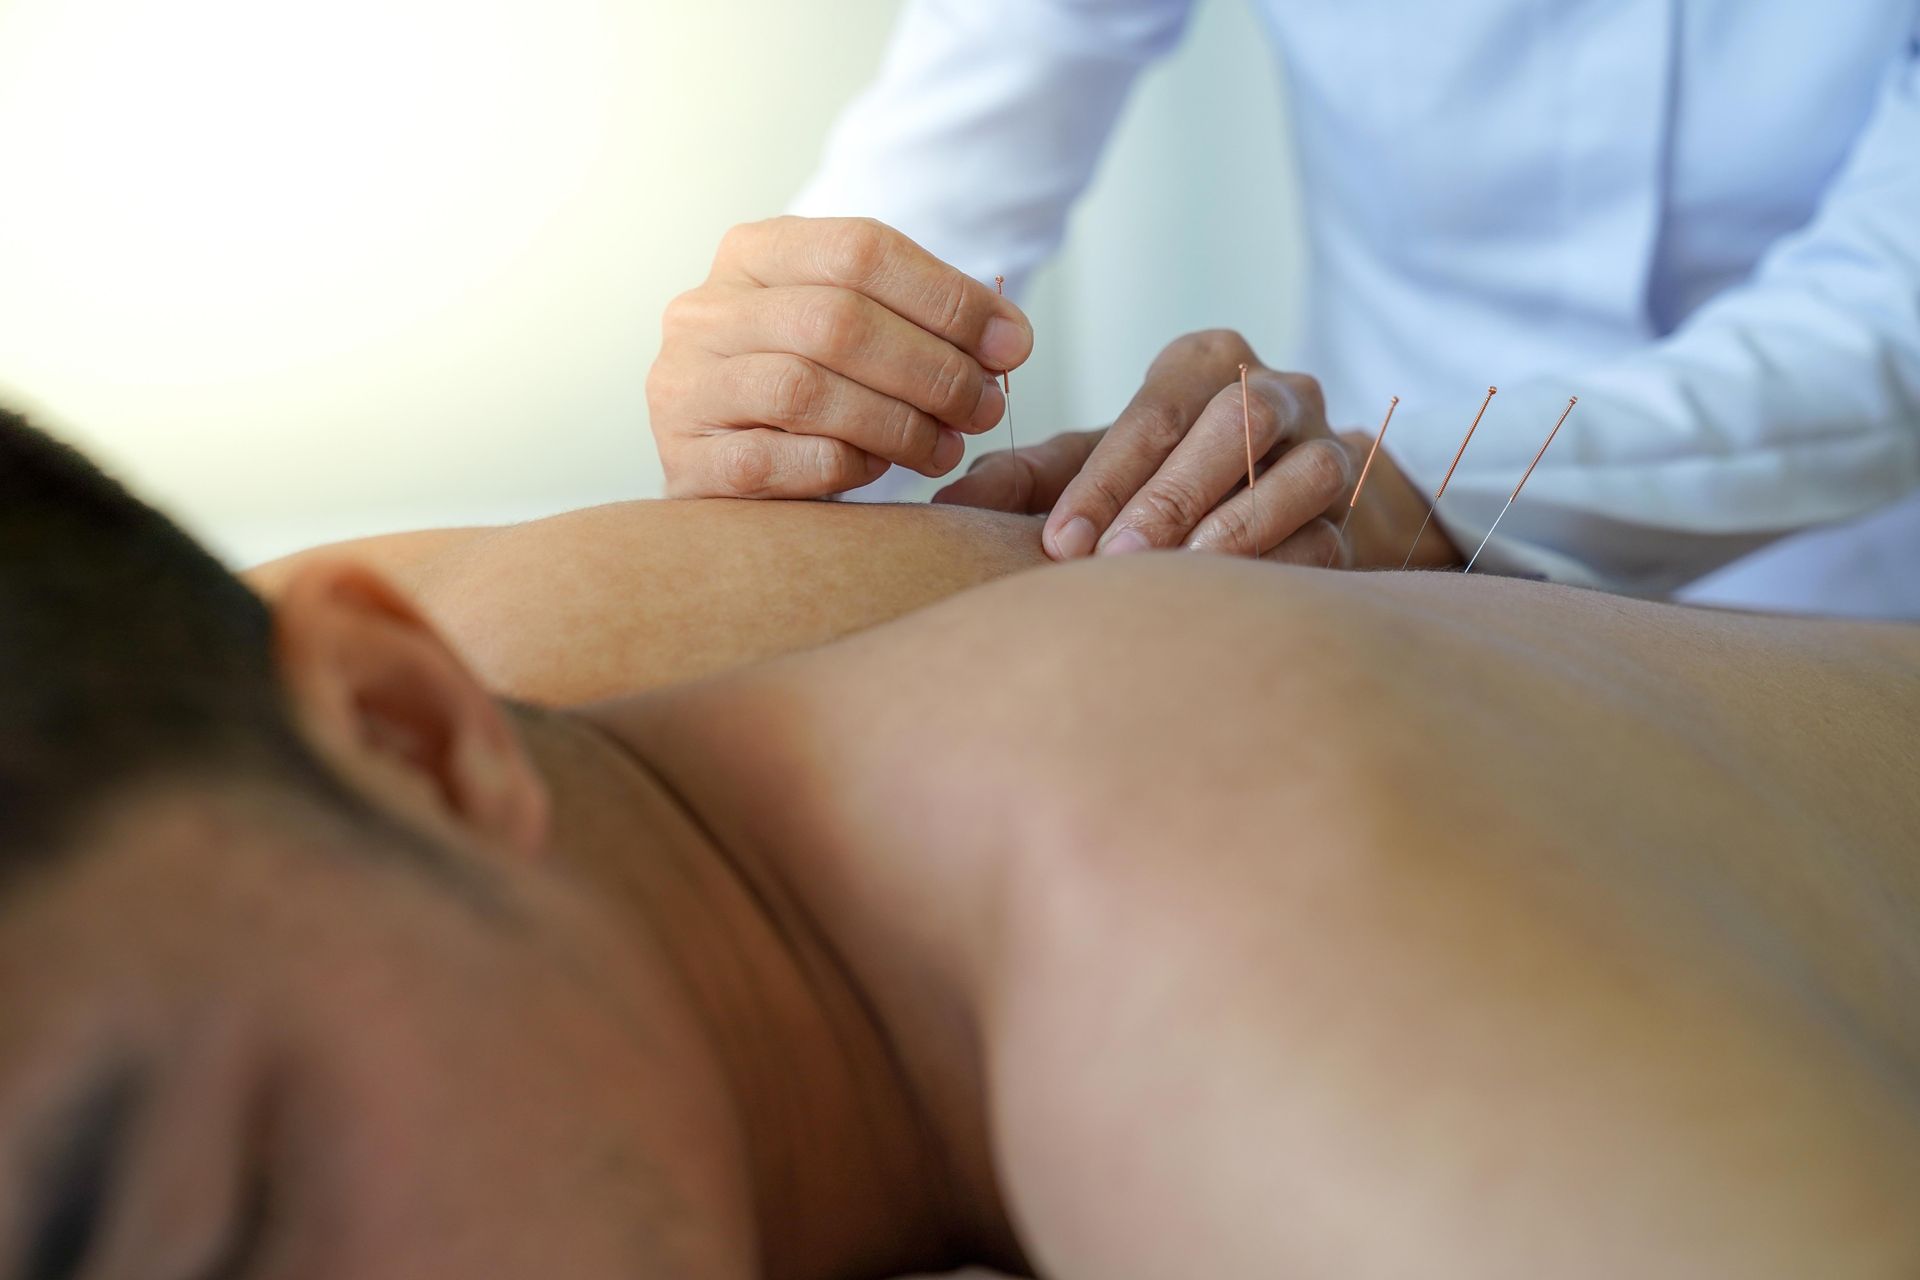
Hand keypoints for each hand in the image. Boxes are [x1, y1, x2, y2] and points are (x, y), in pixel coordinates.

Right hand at [646, 217, 1032, 498]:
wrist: (723, 468)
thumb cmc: (806, 394)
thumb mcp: (857, 332)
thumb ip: (926, 322)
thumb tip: (1010, 339)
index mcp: (753, 253)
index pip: (860, 250)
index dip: (947, 298)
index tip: (1012, 345)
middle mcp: (704, 311)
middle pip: (837, 320)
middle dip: (931, 368)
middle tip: (985, 407)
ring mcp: (684, 385)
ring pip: (805, 389)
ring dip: (897, 423)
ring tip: (944, 447)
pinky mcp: (683, 460)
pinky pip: (776, 461)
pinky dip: (843, 466)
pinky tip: (876, 472)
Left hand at [936, 330, 1358, 563]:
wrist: (1253, 506)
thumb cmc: (1149, 480)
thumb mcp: (1088, 467)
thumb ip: (1022, 480)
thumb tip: (943, 508)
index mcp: (1208, 361)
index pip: (1156, 410)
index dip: (1106, 477)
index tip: (1060, 543)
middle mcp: (1281, 392)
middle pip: (1234, 427)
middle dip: (1170, 496)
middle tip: (1114, 561)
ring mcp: (1328, 453)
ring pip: (1301, 475)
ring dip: (1235, 528)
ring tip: (1174, 577)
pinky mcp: (1350, 521)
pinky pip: (1328, 540)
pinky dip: (1279, 569)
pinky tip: (1227, 604)